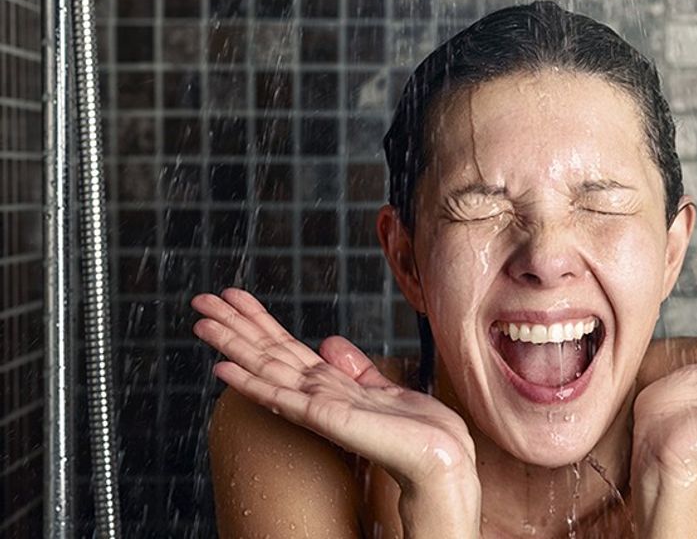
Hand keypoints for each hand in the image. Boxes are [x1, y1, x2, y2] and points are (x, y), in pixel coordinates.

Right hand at [191, 288, 478, 497]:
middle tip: (200, 301)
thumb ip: (354, 368)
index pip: (284, 346)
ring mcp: (315, 407)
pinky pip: (279, 396)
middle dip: (233, 325)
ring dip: (231, 345)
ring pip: (264, 368)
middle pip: (266, 352)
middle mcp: (316, 394)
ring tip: (201, 324)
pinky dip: (250, 382)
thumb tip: (330, 344)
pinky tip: (224, 369)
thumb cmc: (417, 430)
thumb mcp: (382, 386)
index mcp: (329, 385)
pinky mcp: (323, 418)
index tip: (234, 297)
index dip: (258, 320)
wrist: (438, 457)